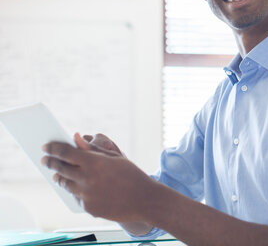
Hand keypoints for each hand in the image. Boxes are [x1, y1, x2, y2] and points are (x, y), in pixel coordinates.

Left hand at [41, 133, 155, 222]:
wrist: (144, 200)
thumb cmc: (131, 175)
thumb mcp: (114, 157)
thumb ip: (92, 149)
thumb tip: (76, 138)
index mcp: (94, 162)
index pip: (65, 153)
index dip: (53, 148)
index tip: (46, 146)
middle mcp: (87, 179)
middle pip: (61, 168)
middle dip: (51, 162)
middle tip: (45, 159)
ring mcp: (87, 195)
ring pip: (65, 184)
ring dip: (60, 177)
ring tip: (57, 175)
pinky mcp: (88, 207)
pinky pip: (76, 197)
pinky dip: (76, 191)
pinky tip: (77, 187)